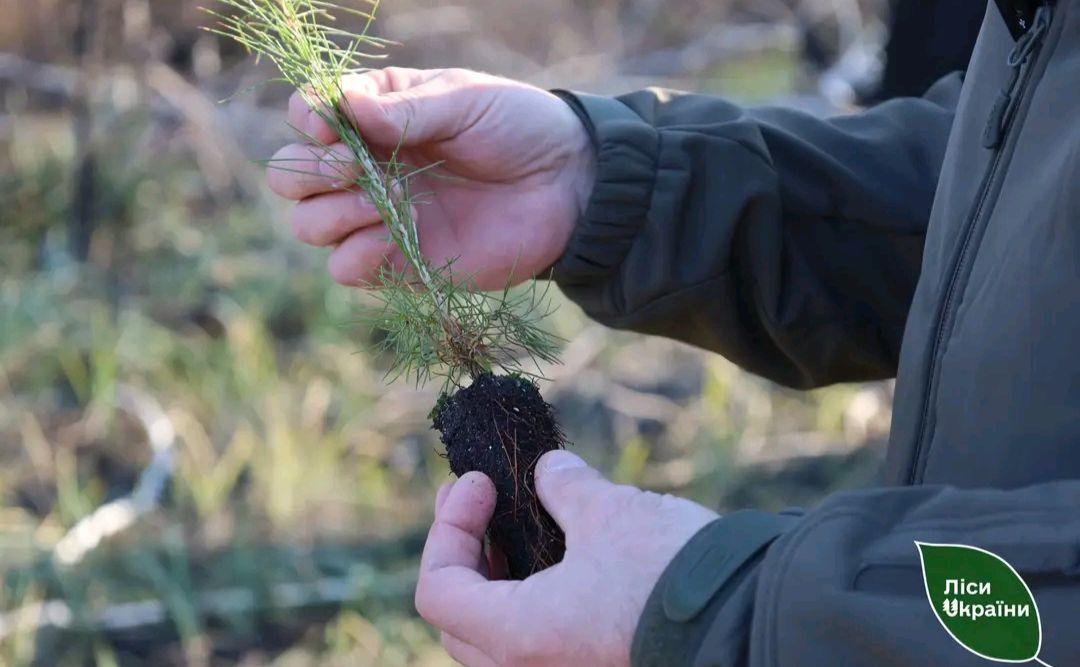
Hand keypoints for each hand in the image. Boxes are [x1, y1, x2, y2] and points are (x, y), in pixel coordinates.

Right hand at [267, 67, 595, 288]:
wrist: (570, 187)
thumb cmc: (521, 129)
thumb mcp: (466, 101)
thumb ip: (407, 109)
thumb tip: (346, 107)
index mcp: (379, 115)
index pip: (309, 115)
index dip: (308, 121)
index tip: (331, 126)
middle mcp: (369, 166)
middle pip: (295, 176)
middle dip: (308, 171)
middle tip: (351, 166)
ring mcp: (381, 216)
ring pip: (311, 225)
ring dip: (331, 213)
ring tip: (384, 200)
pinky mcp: (402, 262)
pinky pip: (347, 268)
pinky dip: (355, 255)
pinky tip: (389, 238)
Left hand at [416, 451, 717, 666]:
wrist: (751, 621)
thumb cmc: (671, 571)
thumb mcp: (609, 512)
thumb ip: (565, 488)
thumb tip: (548, 469)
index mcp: (518, 637)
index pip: (439, 591)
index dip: (448, 528)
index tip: (481, 483)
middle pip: (459, 620)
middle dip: (464, 551)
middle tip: (481, 498)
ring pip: (499, 636)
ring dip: (497, 575)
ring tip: (517, 520)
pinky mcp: (595, 666)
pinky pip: (540, 640)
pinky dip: (534, 596)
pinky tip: (560, 552)